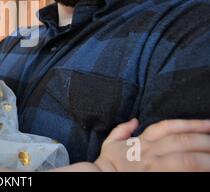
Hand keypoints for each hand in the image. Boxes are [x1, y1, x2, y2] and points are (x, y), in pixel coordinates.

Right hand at [95, 119, 209, 170]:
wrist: (99, 178)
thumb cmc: (107, 165)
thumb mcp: (111, 144)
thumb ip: (122, 130)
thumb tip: (134, 120)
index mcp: (142, 142)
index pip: (168, 127)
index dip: (191, 124)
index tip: (209, 123)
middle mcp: (150, 152)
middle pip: (181, 141)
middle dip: (203, 139)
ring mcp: (154, 167)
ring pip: (184, 159)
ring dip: (203, 157)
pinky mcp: (156, 178)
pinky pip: (179, 174)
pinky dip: (193, 171)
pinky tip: (204, 170)